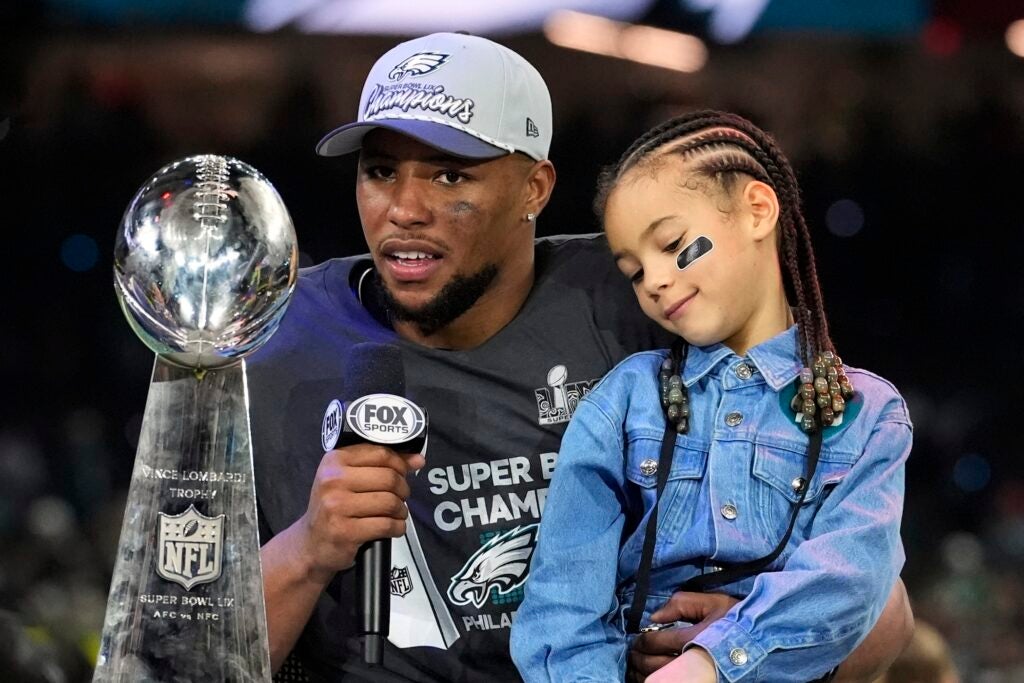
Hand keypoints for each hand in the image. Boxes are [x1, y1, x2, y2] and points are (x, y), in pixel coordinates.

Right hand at [293, 444, 424, 583]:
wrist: (311, 544)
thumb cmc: (334, 507)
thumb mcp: (349, 479)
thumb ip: (382, 465)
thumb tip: (417, 459)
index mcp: (334, 460)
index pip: (381, 454)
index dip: (400, 464)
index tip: (404, 473)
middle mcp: (333, 480)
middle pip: (389, 478)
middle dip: (403, 489)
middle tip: (400, 497)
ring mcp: (337, 506)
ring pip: (390, 502)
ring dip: (401, 510)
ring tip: (396, 513)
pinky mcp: (345, 531)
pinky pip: (386, 525)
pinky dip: (397, 527)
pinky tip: (393, 527)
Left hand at [628, 592, 737, 681]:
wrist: (762, 642)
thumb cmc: (737, 621)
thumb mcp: (713, 602)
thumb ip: (681, 603)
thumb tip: (655, 617)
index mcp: (694, 639)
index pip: (657, 642)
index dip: (642, 641)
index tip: (639, 639)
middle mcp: (693, 661)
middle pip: (654, 665)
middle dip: (638, 658)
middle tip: (633, 653)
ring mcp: (696, 677)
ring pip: (659, 681)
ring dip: (643, 675)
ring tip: (637, 668)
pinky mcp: (699, 682)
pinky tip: (651, 679)